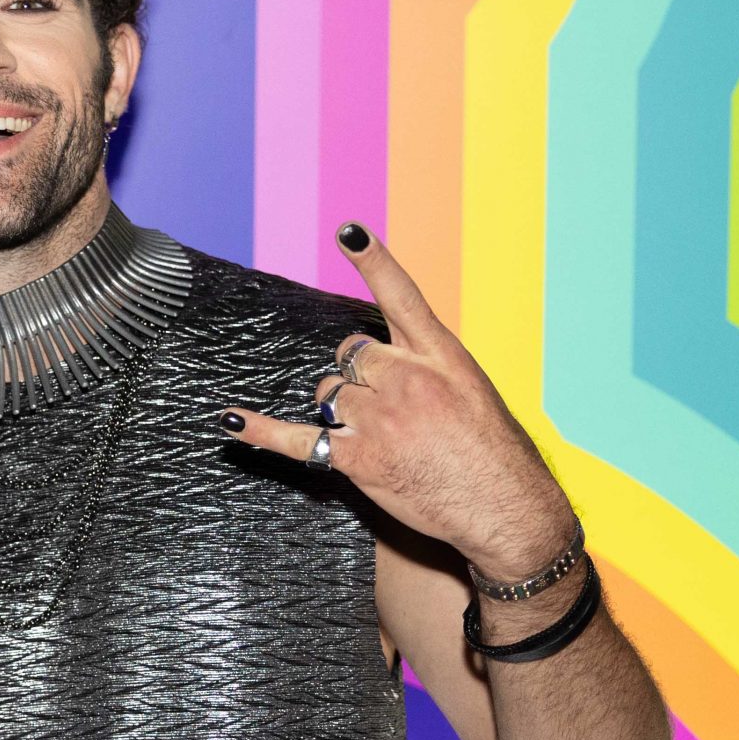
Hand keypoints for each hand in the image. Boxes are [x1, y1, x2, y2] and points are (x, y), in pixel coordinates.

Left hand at [218, 223, 574, 577]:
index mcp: (441, 355)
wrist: (505, 507)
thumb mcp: (473, 392)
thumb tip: (386, 367)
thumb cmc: (494, 456)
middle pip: (350, 354)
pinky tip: (233, 419)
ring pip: (329, 394)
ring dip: (341, 412)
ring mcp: (381, 416)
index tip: (348, 232)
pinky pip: (299, 439)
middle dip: (356, 377)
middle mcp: (407, 377)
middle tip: (385, 409)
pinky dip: (263, 432)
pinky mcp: (359, 456)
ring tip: (379, 439)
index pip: (401, 295)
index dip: (373, 261)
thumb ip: (429, 368)